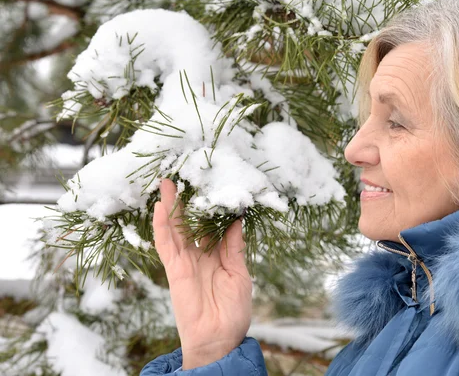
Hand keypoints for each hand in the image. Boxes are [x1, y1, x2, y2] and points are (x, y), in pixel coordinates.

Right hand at [152, 179, 251, 369]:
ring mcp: (185, 262)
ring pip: (175, 229)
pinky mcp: (175, 270)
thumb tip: (238, 219)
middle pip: (189, 223)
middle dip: (186, 201)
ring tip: (167, 183)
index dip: (209, 206)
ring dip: (170, 207)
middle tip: (183, 176)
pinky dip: (162, 227)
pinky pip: (166, 245)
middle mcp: (199, 255)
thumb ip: (234, 247)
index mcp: (216, 255)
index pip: (211, 225)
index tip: (211, 184)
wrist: (220, 340)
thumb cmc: (233, 311)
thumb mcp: (240, 274)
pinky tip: (161, 208)